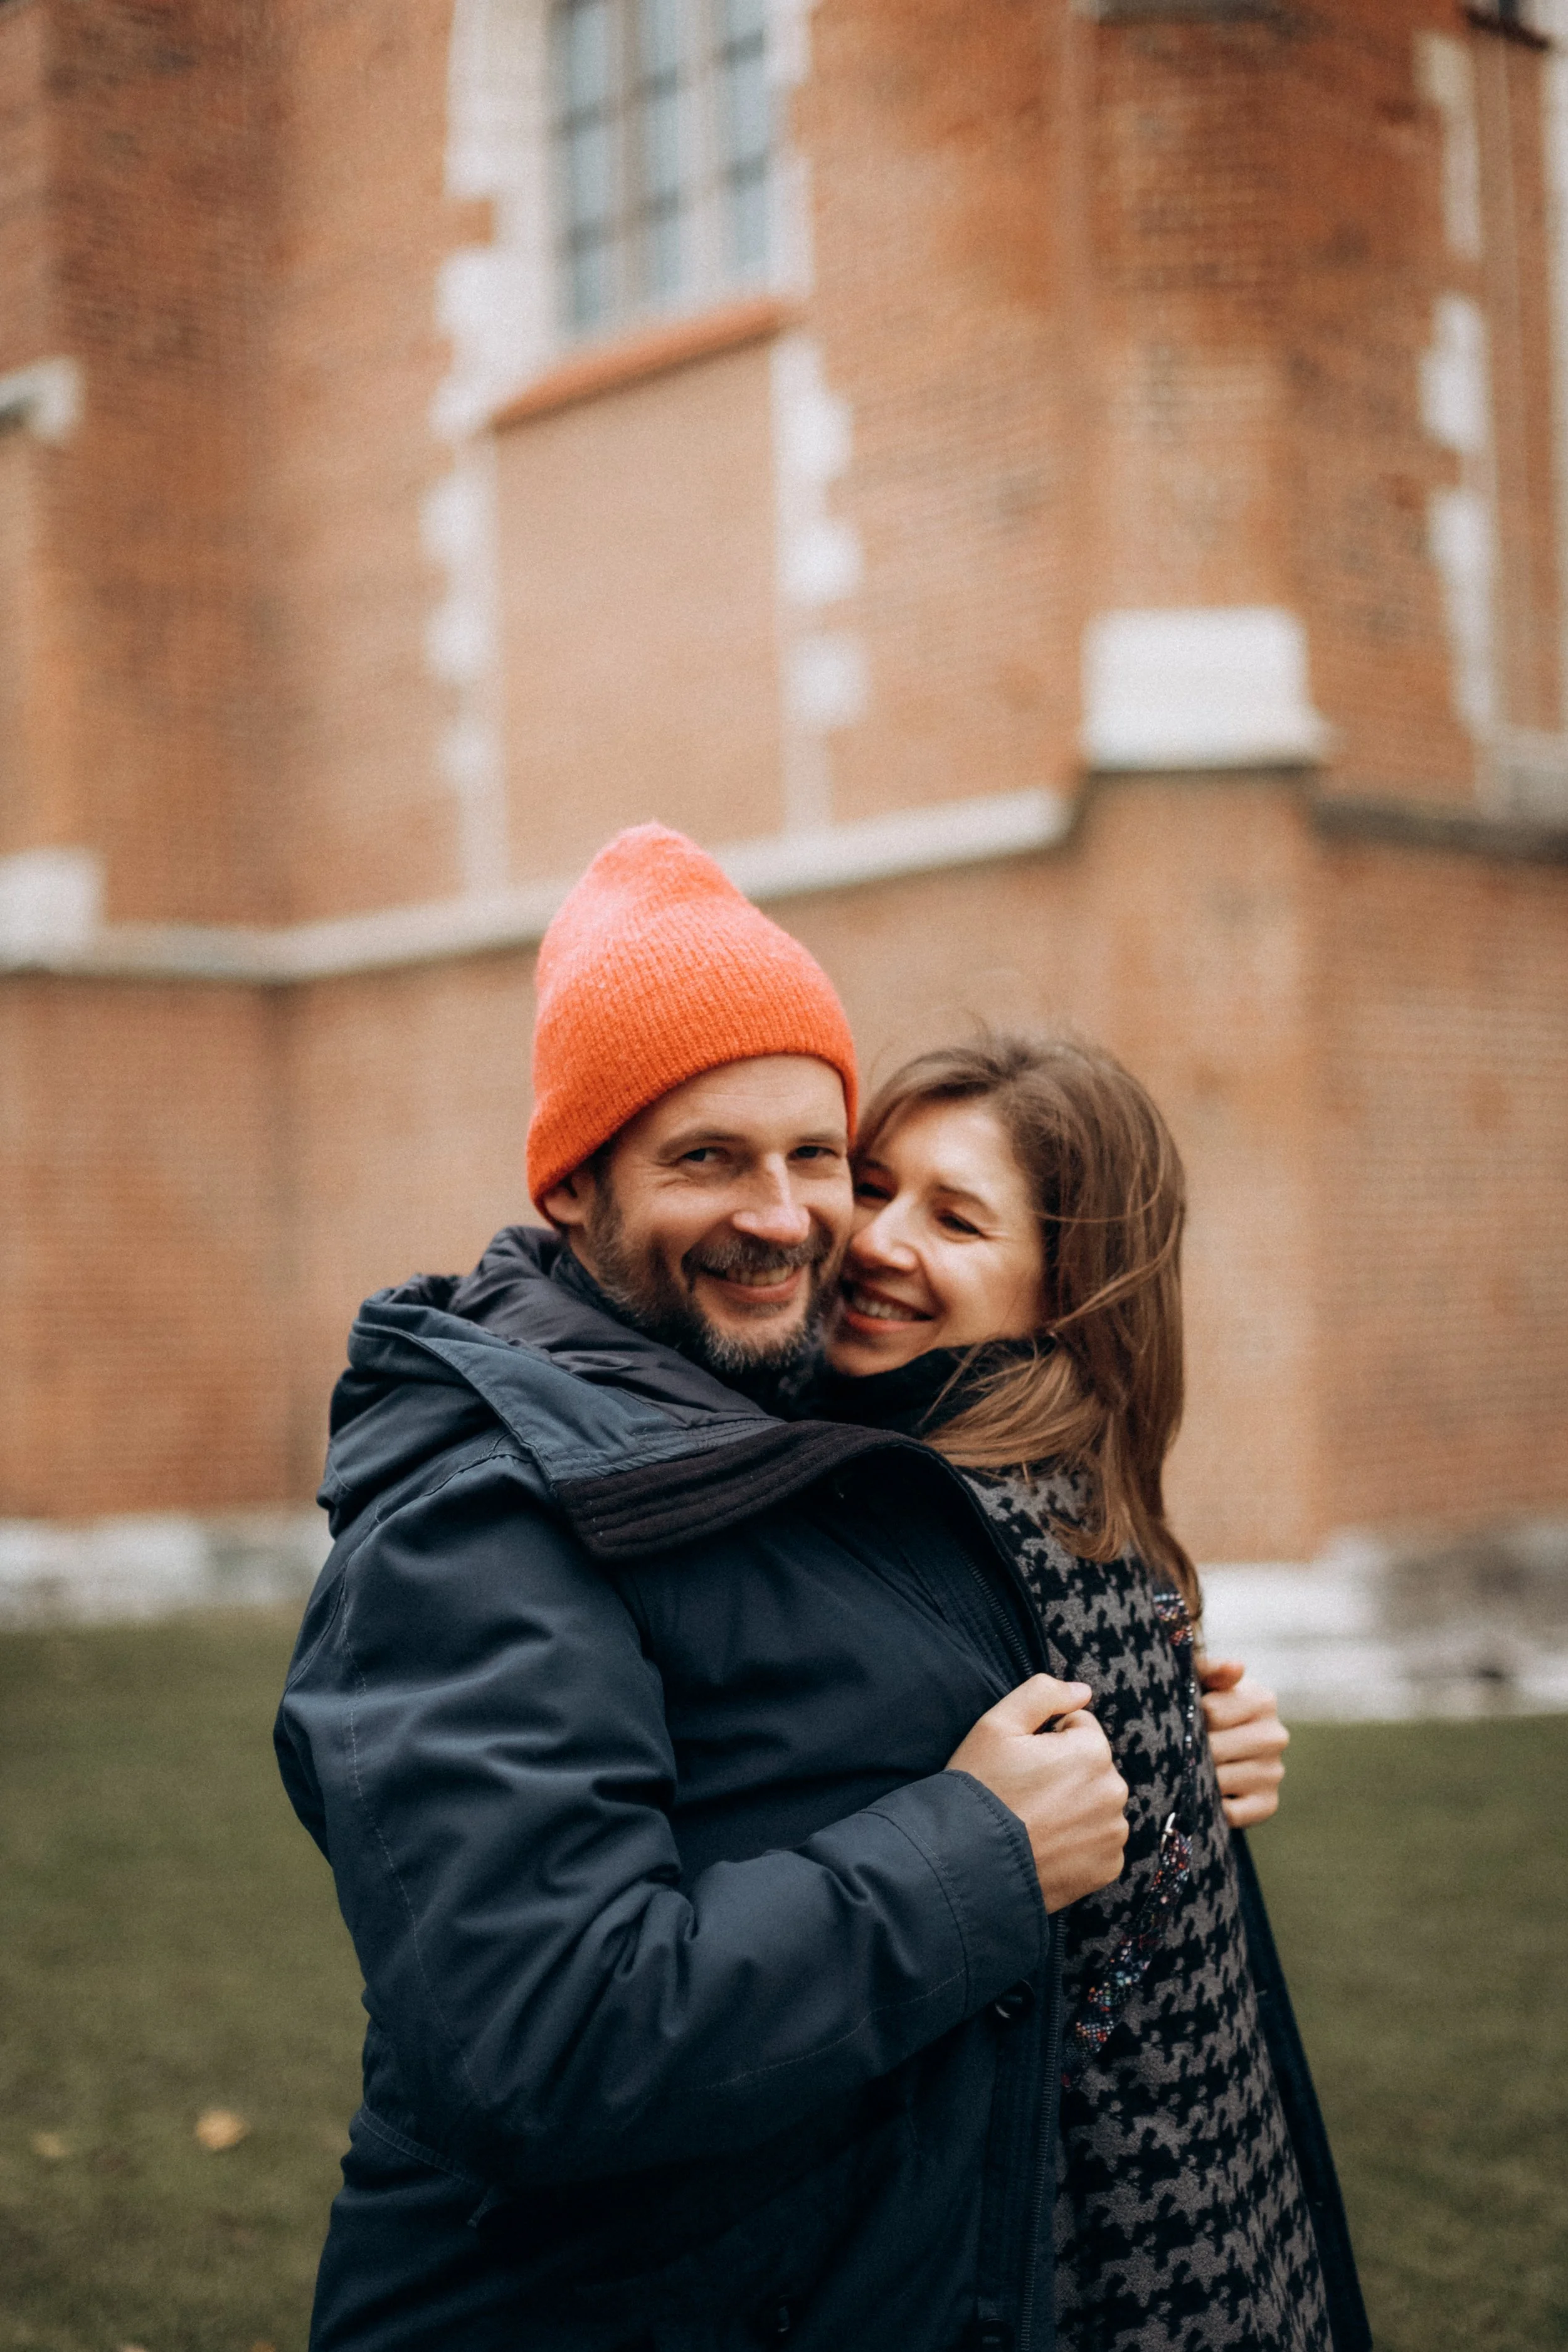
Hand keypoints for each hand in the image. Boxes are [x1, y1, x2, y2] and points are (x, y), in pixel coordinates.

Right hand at [947, 1675, 1128, 1912]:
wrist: (968, 1863)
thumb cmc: (980, 1788)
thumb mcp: (996, 1724)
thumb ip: (1042, 1693)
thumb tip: (1083, 1691)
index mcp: (1092, 1751)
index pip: (1079, 1727)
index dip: (1047, 1739)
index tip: (1022, 1762)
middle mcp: (1114, 1791)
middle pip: (1092, 1766)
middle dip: (1065, 1771)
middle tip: (1026, 1792)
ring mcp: (1113, 1833)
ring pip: (1097, 1802)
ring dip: (1074, 1805)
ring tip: (1034, 1820)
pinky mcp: (1108, 1867)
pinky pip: (1099, 1841)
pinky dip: (1078, 1841)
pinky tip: (1047, 1845)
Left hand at [1199, 1658, 1287, 1827]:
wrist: (1225, 1748)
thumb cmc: (1207, 1706)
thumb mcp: (1204, 1682)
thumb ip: (1210, 1667)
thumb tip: (1237, 1667)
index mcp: (1263, 1700)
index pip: (1211, 1713)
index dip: (1190, 1717)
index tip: (1185, 1716)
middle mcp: (1276, 1736)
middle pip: (1214, 1749)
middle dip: (1191, 1750)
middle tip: (1181, 1747)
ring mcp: (1274, 1772)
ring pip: (1219, 1781)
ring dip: (1198, 1778)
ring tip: (1192, 1768)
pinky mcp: (1268, 1804)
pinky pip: (1230, 1812)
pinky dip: (1212, 1806)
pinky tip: (1207, 1792)